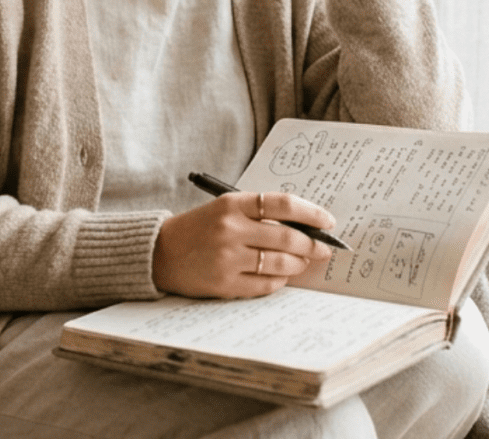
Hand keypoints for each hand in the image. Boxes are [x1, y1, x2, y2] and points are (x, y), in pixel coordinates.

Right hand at [152, 191, 334, 298]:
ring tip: (303, 262)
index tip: (328, 221)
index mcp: (231, 204)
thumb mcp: (225, 209)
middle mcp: (230, 229)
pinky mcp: (225, 283)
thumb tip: (303, 225)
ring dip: (299, 264)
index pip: (282, 204)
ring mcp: (228, 258)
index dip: (311, 213)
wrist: (161, 252)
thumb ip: (258, 214)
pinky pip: (266, 285)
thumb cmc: (199, 228)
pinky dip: (280, 281)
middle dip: (313, 244)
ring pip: (281, 263)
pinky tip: (281, 276)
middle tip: (323, 248)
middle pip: (287, 236)